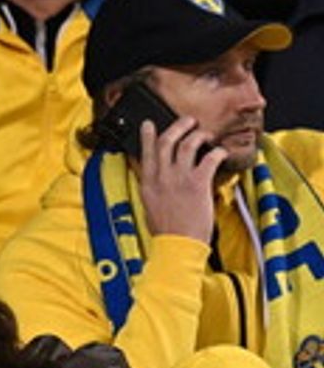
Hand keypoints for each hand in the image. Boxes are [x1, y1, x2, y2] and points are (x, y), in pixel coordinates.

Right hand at [139, 117, 227, 243]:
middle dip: (178, 126)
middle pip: (167, 141)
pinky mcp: (198, 183)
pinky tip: (221, 152)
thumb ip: (153, 190)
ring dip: (199, 134)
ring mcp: (179, 179)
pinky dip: (218, 152)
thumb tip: (158, 180)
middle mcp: (161, 178)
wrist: (177, 245)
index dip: (148, 136)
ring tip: (206, 134)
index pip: (146, 153)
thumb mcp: (150, 208)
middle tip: (188, 122)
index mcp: (148, 185)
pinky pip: (209, 158)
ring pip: (188, 143)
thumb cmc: (166, 233)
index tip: (149, 125)